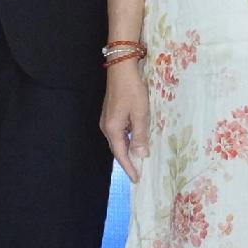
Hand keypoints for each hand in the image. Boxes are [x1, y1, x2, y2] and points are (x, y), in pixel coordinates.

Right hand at [98, 61, 147, 181]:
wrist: (121, 68)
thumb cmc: (132, 90)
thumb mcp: (140, 113)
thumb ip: (140, 135)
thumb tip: (141, 154)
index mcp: (112, 129)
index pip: (121, 154)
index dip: (129, 167)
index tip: (137, 179)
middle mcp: (106, 126)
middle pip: (118, 148)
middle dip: (127, 161)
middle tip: (138, 173)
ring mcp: (107, 119)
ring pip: (119, 140)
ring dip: (128, 150)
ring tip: (139, 160)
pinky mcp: (111, 113)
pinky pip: (120, 131)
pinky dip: (128, 138)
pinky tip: (136, 139)